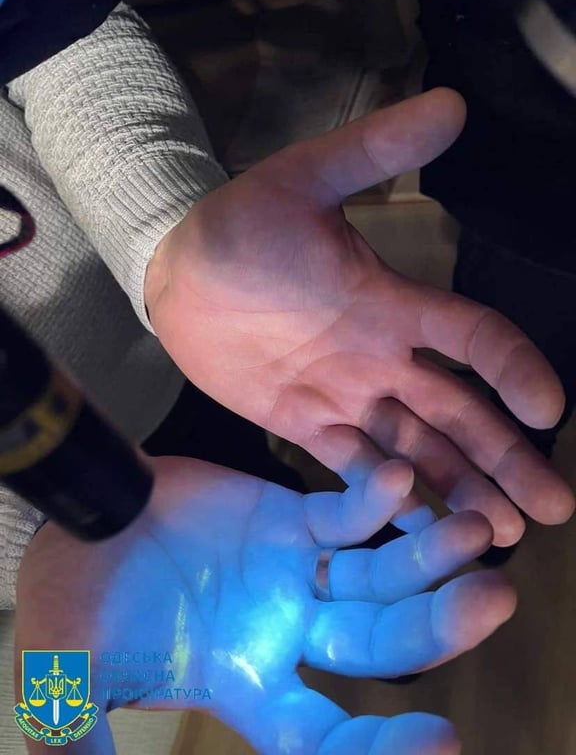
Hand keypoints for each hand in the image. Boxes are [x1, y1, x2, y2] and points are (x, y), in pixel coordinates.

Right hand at [15, 456, 514, 754]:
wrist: (85, 524)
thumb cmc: (78, 607)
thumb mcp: (70, 685)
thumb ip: (76, 741)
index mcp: (252, 688)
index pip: (330, 738)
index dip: (378, 750)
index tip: (439, 742)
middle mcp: (291, 634)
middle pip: (382, 644)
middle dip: (438, 628)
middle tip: (493, 598)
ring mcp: (299, 573)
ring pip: (382, 573)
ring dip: (429, 556)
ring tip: (476, 533)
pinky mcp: (292, 517)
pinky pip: (346, 512)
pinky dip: (372, 497)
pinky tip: (398, 478)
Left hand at [145, 87, 573, 545]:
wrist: (178, 270)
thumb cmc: (242, 223)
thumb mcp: (306, 180)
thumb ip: (375, 151)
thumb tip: (453, 103)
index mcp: (391, 304)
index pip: (472, 338)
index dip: (513, 369)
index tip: (551, 409)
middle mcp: (380, 359)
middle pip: (458, 415)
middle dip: (504, 458)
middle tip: (552, 508)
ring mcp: (344, 397)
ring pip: (416, 451)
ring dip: (461, 489)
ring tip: (503, 536)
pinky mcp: (302, 425)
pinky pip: (352, 468)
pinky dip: (387, 497)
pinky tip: (423, 531)